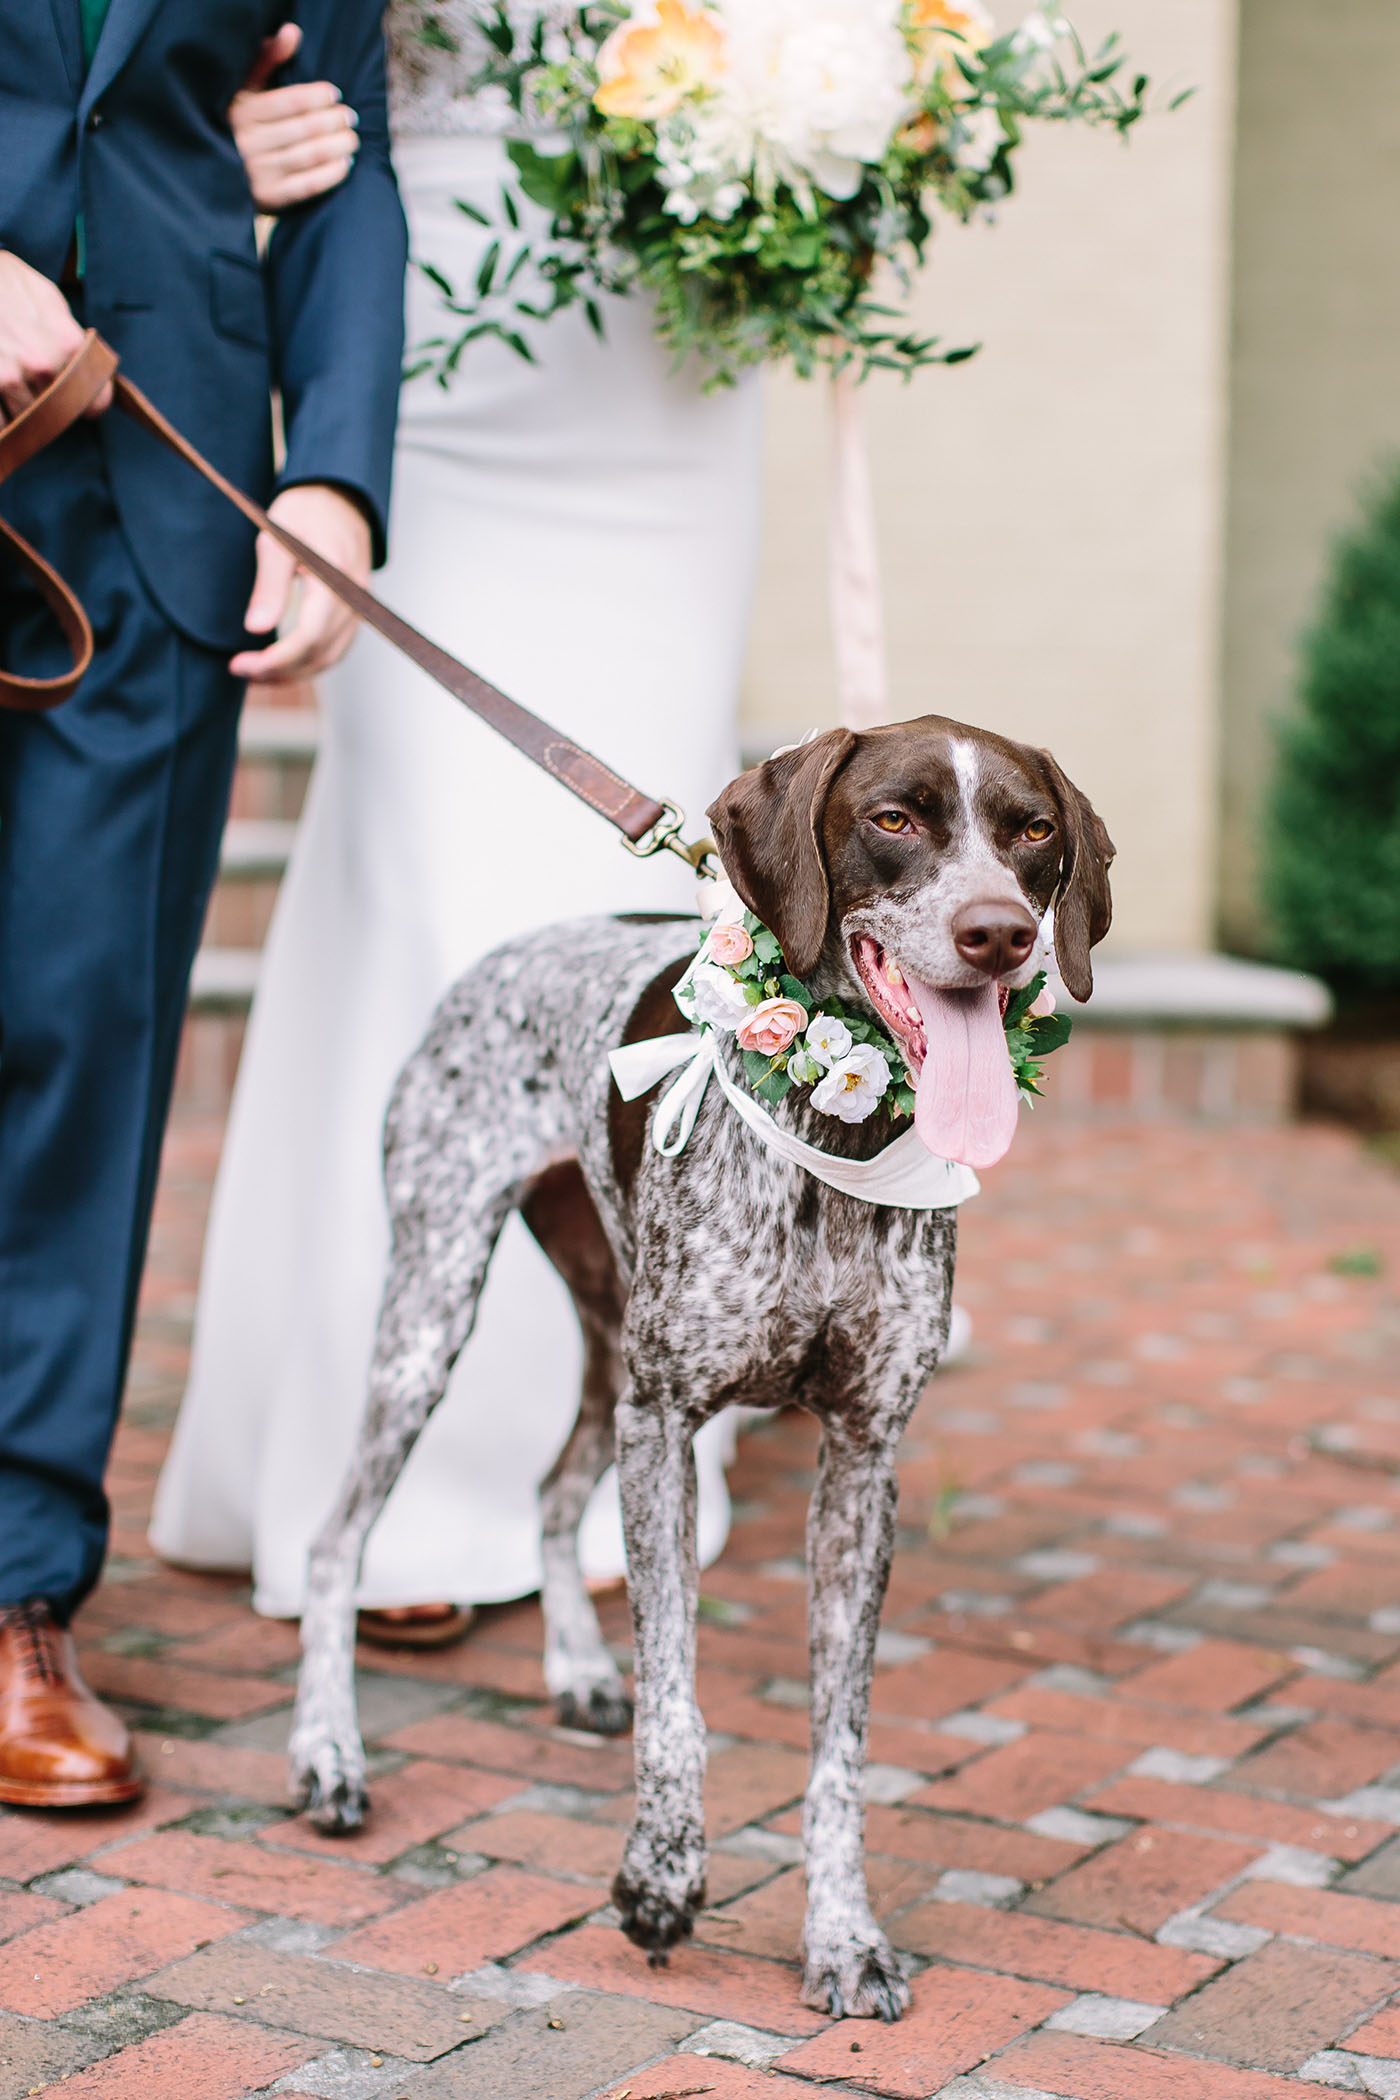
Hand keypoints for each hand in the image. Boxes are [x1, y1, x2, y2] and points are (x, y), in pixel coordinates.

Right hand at [0, 252, 110, 419]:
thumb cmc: (9, 283)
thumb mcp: (50, 300)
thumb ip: (72, 337)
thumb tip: (92, 367)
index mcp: (69, 345)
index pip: (95, 402)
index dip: (89, 405)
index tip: (82, 404)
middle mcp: (43, 365)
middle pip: (60, 414)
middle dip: (54, 410)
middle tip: (44, 397)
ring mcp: (11, 376)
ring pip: (29, 420)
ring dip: (25, 413)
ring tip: (18, 391)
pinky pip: (1, 423)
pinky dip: (3, 421)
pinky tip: (3, 404)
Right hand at [231, 22, 358, 213]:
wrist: (217, 171)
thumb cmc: (240, 122)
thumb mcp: (246, 88)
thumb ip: (268, 60)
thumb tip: (292, 32)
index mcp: (242, 111)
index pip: (290, 102)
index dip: (317, 97)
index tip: (335, 95)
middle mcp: (247, 142)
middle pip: (303, 129)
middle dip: (333, 121)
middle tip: (350, 117)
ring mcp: (256, 173)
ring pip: (307, 156)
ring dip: (337, 146)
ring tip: (352, 138)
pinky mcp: (267, 199)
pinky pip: (305, 186)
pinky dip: (330, 175)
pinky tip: (346, 164)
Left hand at [232, 483, 371, 683]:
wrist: (338, 497)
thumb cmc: (306, 511)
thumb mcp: (277, 540)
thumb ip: (269, 587)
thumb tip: (256, 629)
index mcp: (335, 579)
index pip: (309, 636)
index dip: (275, 659)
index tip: (240, 665)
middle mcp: (354, 600)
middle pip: (319, 654)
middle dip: (279, 671)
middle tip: (240, 670)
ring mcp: (358, 609)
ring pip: (330, 658)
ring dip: (294, 673)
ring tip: (256, 674)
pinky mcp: (354, 613)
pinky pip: (335, 649)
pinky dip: (308, 663)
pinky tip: (282, 665)